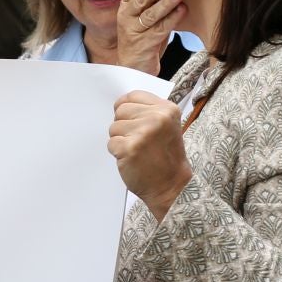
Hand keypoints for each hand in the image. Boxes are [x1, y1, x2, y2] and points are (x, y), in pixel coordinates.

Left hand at [109, 90, 192, 218]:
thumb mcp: (166, 126)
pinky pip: (110, 143)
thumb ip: (148, 112)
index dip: (125, 107)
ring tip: (137, 150)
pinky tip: (131, 158)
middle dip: (123, 126)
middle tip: (138, 140)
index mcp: (167, 109)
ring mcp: (143, 133)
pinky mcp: (129, 148)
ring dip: (120, 140)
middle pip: (120, 111)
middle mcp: (156, 118)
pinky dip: (117, 152)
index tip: (130, 119)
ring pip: (113, 128)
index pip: (133, 96)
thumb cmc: (165, 156)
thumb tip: (120, 104)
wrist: (171, 185)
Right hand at [117, 0, 184, 74]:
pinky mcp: (145, 44)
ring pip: (151, 14)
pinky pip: (160, 29)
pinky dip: (173, 19)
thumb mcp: (143, 15)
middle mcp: (127, 18)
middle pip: (140, 0)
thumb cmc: (142, 36)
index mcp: (125, 8)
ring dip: (165, 3)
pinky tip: (183, 10)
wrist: (135, 66)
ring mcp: (134, 31)